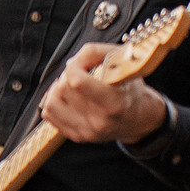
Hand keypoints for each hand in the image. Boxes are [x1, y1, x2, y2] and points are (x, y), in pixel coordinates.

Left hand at [41, 44, 168, 145]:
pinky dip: (54, 102)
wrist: (140, 119)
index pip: (76, 82)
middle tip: (80, 74)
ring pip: (51, 103)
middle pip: (63, 90)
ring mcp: (87, 132)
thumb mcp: (123, 65)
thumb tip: (72, 62)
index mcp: (114, 104)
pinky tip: (67, 97)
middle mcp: (99, 122)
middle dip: (68, 76)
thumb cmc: (131, 90)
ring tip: (71, 85)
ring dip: (57, 90)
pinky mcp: (77, 137)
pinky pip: (49, 115)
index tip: (81, 63)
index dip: (74, 67)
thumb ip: (96, 54)